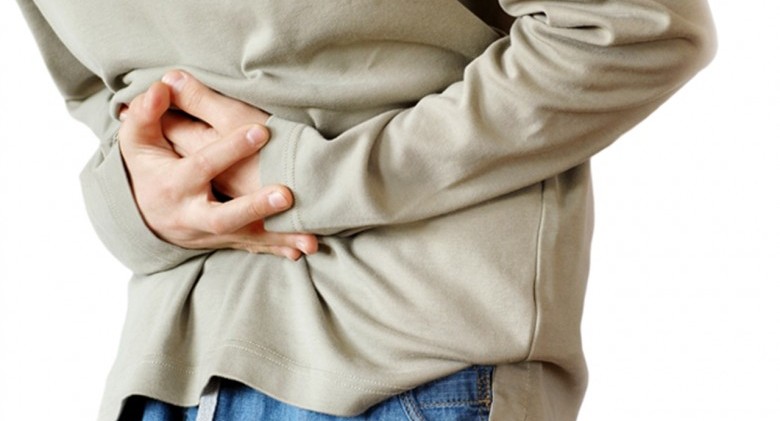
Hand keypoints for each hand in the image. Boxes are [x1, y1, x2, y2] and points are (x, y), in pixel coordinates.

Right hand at [118, 81, 317, 259]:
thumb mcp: (137, 141)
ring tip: (309, 235)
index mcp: (174, 184)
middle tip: (287, 195)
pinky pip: (254, 246)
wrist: (142, 216)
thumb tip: (162, 86)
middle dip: (254, 207)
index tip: (261, 131)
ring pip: (245, 236)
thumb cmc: (145, 169)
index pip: (202, 166)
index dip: (229, 148)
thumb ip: (147, 113)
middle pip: (223, 216)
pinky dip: (278, 248)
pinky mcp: (225, 241)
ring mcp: (210, 233)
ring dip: (277, 236)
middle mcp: (191, 214)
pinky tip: (304, 248)